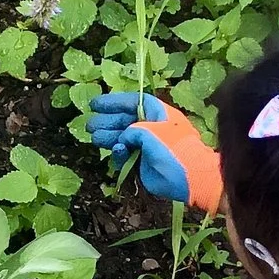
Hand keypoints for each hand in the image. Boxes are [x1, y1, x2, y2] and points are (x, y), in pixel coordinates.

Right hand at [85, 92, 223, 212]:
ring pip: (122, 137)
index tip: (95, 105)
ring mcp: (147, 145)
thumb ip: (130, 130)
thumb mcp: (149, 131)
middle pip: (125, 119)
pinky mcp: (142, 161)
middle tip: (91, 125)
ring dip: (108, 136)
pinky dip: (119, 153)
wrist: (187, 176)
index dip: (114, 102)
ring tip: (95, 137)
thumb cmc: (172, 147)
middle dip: (108, 121)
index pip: (134, 102)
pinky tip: (116, 151)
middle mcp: (152, 127)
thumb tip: (122, 139)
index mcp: (159, 114)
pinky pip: (126, 154)